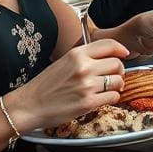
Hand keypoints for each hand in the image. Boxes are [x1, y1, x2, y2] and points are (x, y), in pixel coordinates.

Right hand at [6, 38, 129, 132]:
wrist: (28, 106)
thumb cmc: (45, 85)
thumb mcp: (64, 62)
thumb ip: (84, 56)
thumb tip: (107, 56)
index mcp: (77, 54)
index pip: (109, 45)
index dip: (121, 49)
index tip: (125, 54)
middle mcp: (84, 67)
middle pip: (117, 63)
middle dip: (119, 70)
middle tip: (114, 76)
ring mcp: (86, 85)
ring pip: (118, 81)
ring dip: (117, 85)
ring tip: (109, 88)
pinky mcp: (87, 103)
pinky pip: (113, 97)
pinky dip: (113, 98)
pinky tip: (104, 98)